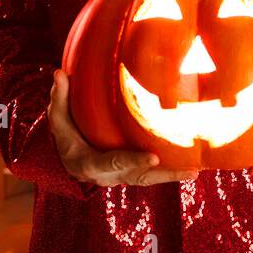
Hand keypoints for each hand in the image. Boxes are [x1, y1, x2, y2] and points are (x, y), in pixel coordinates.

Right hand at [48, 69, 198, 186]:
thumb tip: (59, 73)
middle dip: (163, 174)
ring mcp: (121, 177)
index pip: (112, 163)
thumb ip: (59, 98)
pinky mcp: (131, 175)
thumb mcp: (58, 119)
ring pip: (148, 180)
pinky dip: (170, 174)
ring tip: (194, 172)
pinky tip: (191, 168)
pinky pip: (152, 176)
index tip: (154, 156)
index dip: (132, 160)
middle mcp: (107, 176)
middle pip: (138, 177)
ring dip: (172, 177)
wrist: (70, 160)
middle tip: (188, 170)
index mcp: (88, 163)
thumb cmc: (65, 135)